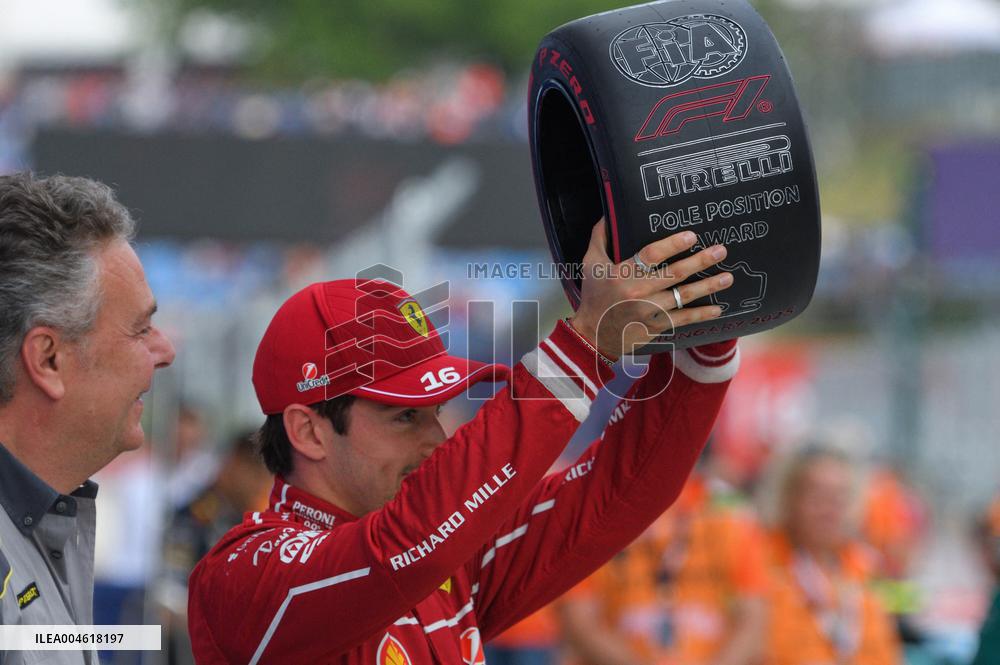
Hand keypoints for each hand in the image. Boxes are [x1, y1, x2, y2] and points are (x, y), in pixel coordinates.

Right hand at [569, 218, 732, 358]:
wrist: (593, 335)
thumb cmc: (594, 295)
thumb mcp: (591, 264)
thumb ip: (601, 237)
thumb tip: (609, 213)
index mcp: (623, 274)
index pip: (651, 255)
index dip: (673, 245)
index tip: (692, 236)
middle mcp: (638, 292)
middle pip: (674, 274)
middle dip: (700, 262)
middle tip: (720, 251)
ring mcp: (649, 311)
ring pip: (683, 296)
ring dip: (708, 286)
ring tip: (727, 277)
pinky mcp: (656, 327)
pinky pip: (682, 319)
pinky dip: (701, 314)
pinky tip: (718, 308)